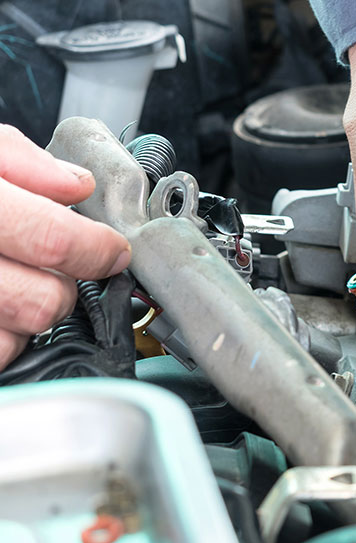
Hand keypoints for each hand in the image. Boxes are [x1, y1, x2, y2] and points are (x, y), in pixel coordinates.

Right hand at [0, 125, 130, 368]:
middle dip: (64, 287)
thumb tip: (75, 185)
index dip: (97, 249)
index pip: (50, 239)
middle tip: (56, 268)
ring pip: (14, 340)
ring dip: (26, 319)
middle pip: (42, 301)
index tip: (113, 249)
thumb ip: (14, 157)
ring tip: (10, 285)